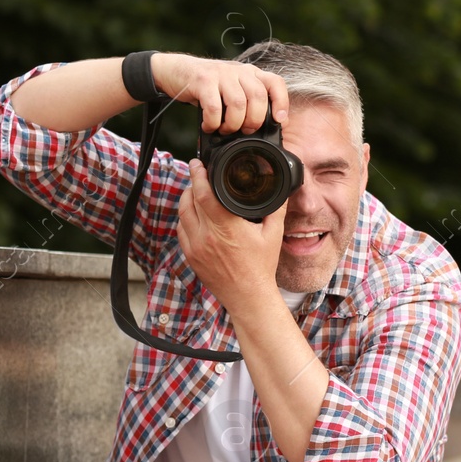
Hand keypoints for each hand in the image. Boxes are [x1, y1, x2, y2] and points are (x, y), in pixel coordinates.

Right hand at [150, 52, 290, 134]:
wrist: (177, 71)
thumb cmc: (208, 87)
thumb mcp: (232, 89)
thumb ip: (248, 101)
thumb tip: (264, 127)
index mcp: (250, 73)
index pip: (275, 83)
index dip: (281, 103)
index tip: (279, 121)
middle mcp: (238, 71)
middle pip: (258, 97)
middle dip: (253, 121)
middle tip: (243, 131)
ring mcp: (221, 74)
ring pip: (238, 104)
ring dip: (233, 124)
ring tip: (224, 130)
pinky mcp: (202, 81)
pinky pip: (214, 107)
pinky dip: (213, 122)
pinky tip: (209, 126)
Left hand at [177, 157, 285, 314]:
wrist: (249, 297)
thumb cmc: (262, 268)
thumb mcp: (273, 235)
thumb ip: (275, 209)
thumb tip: (280, 189)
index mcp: (226, 227)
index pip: (203, 194)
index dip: (198, 175)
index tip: (198, 163)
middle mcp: (207, 236)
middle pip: (188, 200)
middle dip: (192, 183)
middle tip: (199, 174)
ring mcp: (196, 248)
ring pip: (182, 214)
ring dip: (186, 199)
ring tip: (195, 190)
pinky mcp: (191, 257)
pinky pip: (181, 230)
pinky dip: (185, 218)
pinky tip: (193, 214)